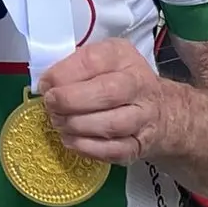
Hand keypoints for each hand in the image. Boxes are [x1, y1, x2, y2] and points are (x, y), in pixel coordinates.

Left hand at [38, 38, 166, 164]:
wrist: (162, 110)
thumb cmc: (118, 80)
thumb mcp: (100, 60)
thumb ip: (73, 67)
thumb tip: (45, 84)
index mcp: (122, 56)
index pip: (93, 61)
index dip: (63, 74)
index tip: (45, 85)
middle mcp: (138, 84)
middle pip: (106, 93)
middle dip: (70, 101)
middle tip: (50, 106)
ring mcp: (143, 117)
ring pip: (111, 125)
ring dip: (76, 126)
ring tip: (59, 123)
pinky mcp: (139, 145)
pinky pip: (113, 150)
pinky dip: (87, 147)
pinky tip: (70, 140)